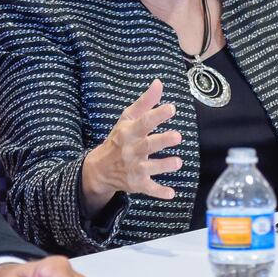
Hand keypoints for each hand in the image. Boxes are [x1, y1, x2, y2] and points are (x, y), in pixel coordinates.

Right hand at [80, 79, 182, 209]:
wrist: (100, 169)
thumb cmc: (119, 139)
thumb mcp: (128, 119)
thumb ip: (145, 102)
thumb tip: (159, 83)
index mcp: (129, 132)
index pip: (144, 122)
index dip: (157, 115)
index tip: (171, 109)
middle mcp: (131, 150)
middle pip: (147, 145)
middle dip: (162, 141)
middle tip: (178, 136)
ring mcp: (134, 168)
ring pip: (150, 168)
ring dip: (164, 165)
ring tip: (177, 162)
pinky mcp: (137, 184)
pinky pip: (149, 189)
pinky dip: (159, 192)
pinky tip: (171, 194)